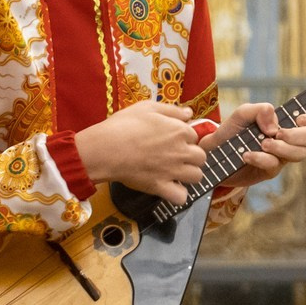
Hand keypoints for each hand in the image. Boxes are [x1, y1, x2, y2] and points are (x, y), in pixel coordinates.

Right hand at [73, 101, 204, 205]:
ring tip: (174, 172)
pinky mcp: (161, 187)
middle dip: (191, 156)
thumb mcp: (147, 107)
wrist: (105, 148)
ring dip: (188, 174)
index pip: (195, 135)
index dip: (184, 137)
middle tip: (175, 156)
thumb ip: (171, 110)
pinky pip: (181, 197)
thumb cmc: (123, 125)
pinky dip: (178, 194)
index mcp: (180, 131)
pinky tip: (169, 187)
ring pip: (197, 176)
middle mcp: (181, 151)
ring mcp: (173, 171)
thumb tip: (189, 113)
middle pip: (201, 157)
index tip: (172, 139)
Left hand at [209, 103, 305, 188]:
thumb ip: (260, 110)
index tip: (299, 118)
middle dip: (297, 134)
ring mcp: (282, 157)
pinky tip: (246, 154)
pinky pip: (274, 165)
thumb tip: (274, 125)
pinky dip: (260, 158)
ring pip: (299, 154)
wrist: (213, 153)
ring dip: (281, 147)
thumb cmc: (232, 131)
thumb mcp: (243, 113)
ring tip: (261, 143)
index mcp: (288, 124)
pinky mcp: (270, 171)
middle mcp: (290, 141)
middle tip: (278, 133)